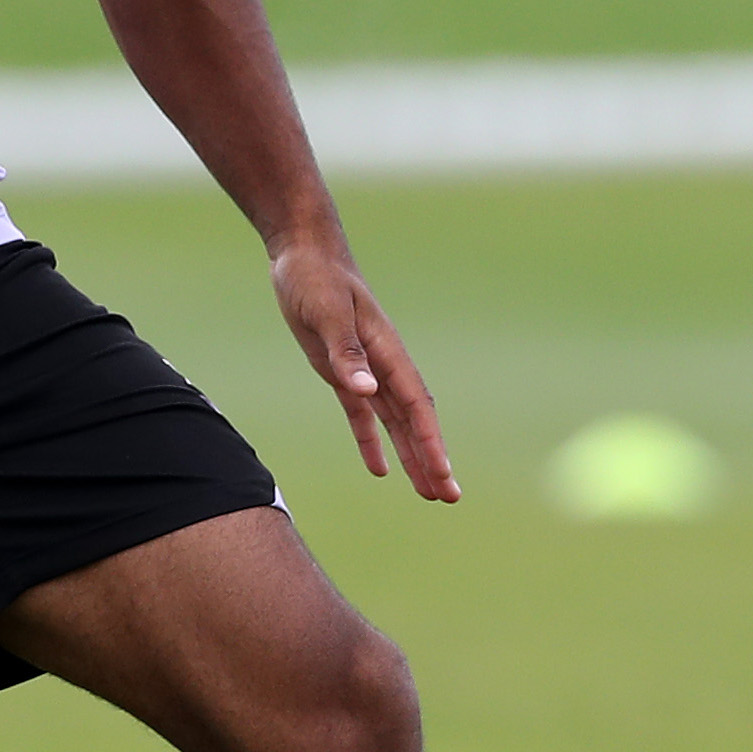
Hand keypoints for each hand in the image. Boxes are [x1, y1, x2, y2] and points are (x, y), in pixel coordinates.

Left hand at [269, 241, 458, 502]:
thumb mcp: (326, 311)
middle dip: (432, 459)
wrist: (302, 253)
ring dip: (411, 457)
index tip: (443, 474)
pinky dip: (372, 442)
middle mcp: (382, 365)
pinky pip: (363, 416)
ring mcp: (364, 369)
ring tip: (429, 493)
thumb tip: (365, 390)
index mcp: (386, 351)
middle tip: (450, 498)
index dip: (430, 442)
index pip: (415, 406)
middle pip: (414, 421)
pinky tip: (380, 470)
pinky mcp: (342, 371)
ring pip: (395, 424)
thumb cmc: (315, 277)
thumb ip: (345, 351)